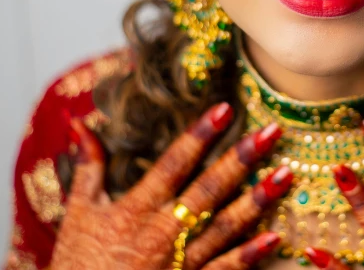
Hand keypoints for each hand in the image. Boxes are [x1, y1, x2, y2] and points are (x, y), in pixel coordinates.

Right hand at [51, 103, 291, 269]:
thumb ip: (88, 168)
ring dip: (258, 200)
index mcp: (135, 210)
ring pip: (225, 226)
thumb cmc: (78, 265)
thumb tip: (81, 124)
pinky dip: (249, 255)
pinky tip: (274, 236)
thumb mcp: (78, 214)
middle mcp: (161, 233)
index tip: (224, 109)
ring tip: (286, 174)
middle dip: (242, 158)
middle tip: (271, 132)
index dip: (199, 136)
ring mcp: (180, 262)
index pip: (173, 164)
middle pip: (208, 189)